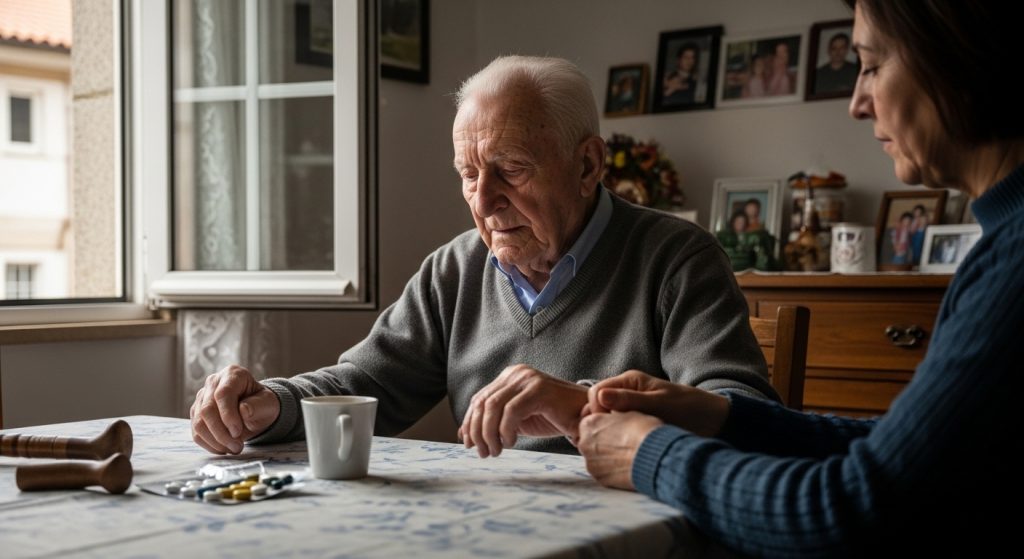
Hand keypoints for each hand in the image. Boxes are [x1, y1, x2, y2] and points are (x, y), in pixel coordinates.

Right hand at [190, 365, 280, 453]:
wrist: (256, 410)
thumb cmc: (262, 404)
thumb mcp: (269, 403)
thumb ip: (258, 406)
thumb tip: (243, 410)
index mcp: (232, 374)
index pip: (222, 394)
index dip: (228, 415)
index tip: (237, 433)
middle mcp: (213, 382)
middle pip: (207, 410)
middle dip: (221, 433)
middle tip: (237, 446)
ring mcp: (202, 397)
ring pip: (199, 423)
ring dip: (215, 441)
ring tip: (234, 448)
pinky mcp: (196, 413)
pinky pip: (196, 432)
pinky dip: (209, 444)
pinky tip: (224, 448)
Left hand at [458, 364, 588, 457]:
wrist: (584, 415)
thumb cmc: (552, 418)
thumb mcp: (516, 421)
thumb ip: (492, 424)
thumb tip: (463, 435)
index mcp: (509, 377)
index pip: (480, 399)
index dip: (469, 422)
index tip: (469, 444)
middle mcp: (516, 373)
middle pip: (483, 403)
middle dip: (477, 431)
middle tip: (482, 452)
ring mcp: (528, 379)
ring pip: (493, 406)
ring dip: (489, 433)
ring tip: (495, 451)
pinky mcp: (539, 389)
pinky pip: (511, 411)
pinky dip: (505, 430)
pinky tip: (510, 442)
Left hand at [577, 411, 662, 489]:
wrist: (654, 455)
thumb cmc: (643, 431)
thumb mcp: (626, 413)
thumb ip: (613, 418)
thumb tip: (614, 422)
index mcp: (588, 424)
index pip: (591, 424)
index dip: (607, 427)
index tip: (619, 430)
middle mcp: (584, 444)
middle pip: (591, 443)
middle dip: (604, 444)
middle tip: (623, 444)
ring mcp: (591, 463)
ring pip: (597, 459)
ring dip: (608, 458)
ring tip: (627, 456)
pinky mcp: (600, 479)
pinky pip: (604, 473)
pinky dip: (613, 471)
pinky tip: (627, 466)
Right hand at [583, 370, 729, 437]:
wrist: (713, 422)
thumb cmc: (690, 408)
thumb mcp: (660, 403)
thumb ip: (630, 400)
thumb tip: (600, 396)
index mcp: (629, 381)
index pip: (596, 393)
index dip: (596, 410)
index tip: (606, 427)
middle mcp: (626, 394)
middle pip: (597, 407)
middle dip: (600, 423)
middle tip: (612, 439)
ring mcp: (630, 409)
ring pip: (606, 420)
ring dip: (609, 432)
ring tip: (621, 445)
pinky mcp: (636, 423)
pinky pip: (618, 430)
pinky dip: (618, 439)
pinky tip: (626, 449)